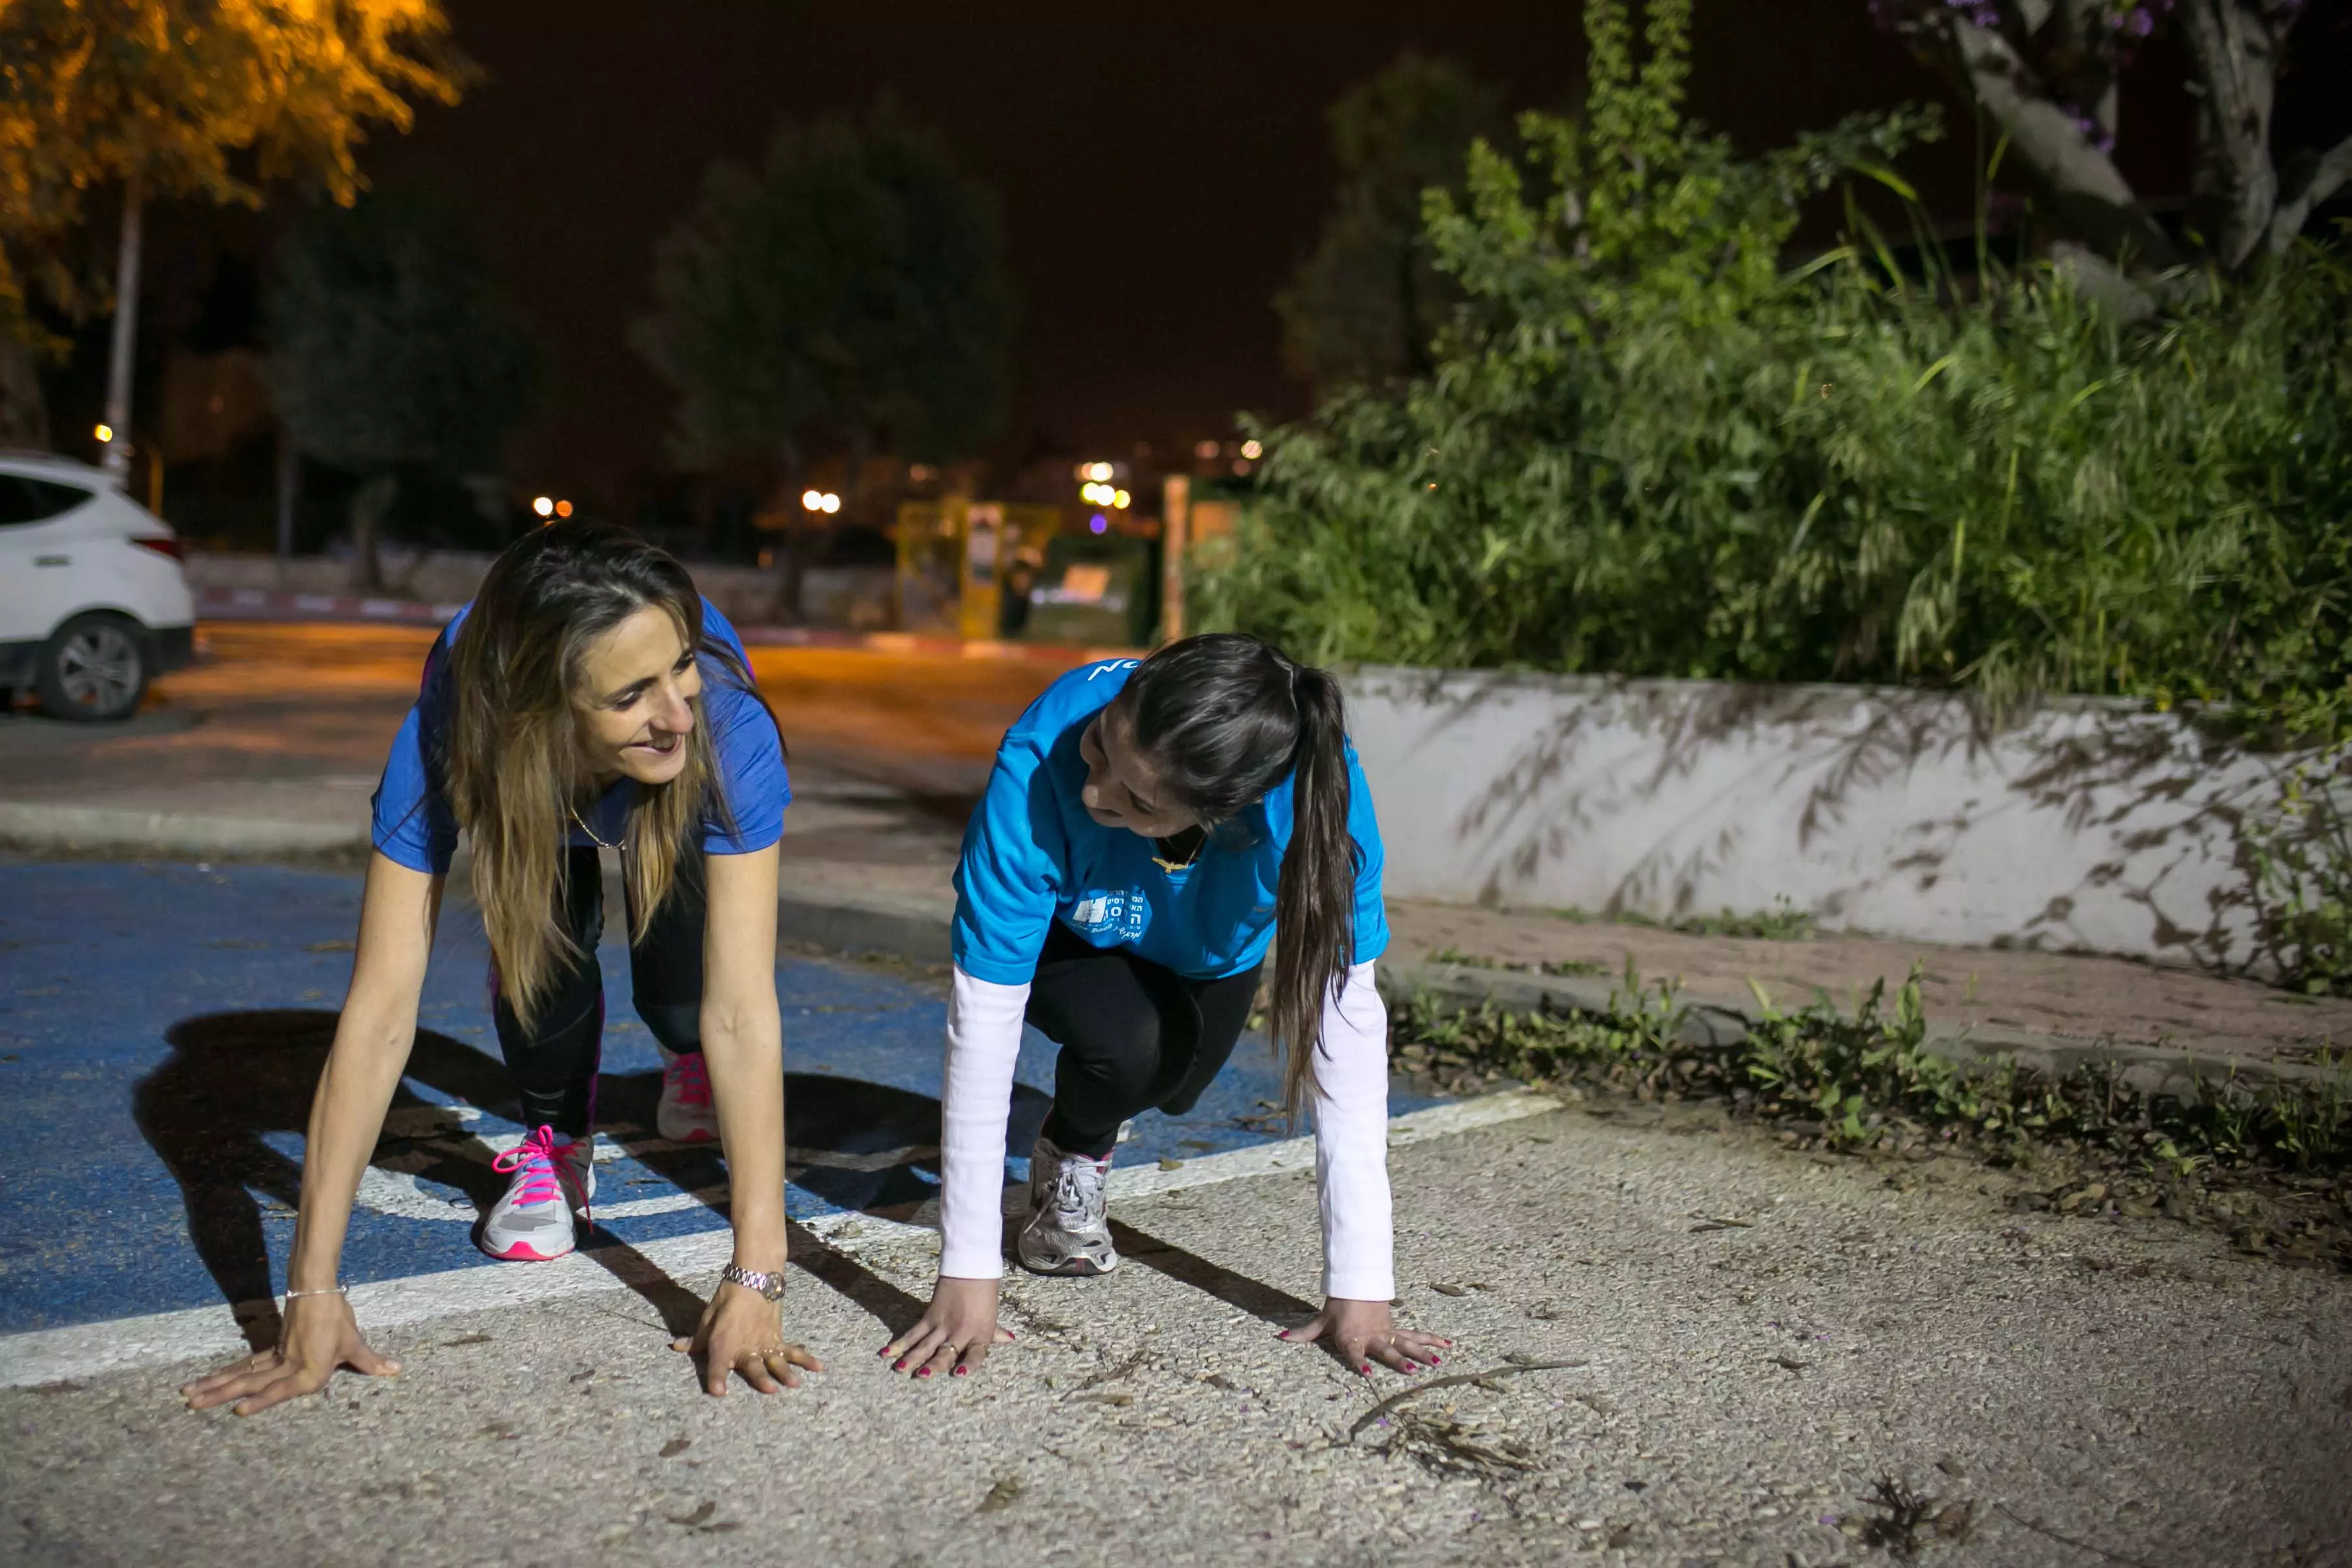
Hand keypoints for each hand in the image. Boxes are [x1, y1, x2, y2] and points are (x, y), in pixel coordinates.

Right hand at [181, 1293, 398, 1414]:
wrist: (319, 1290)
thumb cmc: (337, 1320)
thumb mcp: (353, 1343)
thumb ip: (370, 1361)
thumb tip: (396, 1370)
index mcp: (309, 1371)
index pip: (281, 1389)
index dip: (261, 1401)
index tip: (239, 1410)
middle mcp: (288, 1367)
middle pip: (250, 1382)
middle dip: (220, 1394)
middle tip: (191, 1403)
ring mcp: (275, 1359)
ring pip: (240, 1374)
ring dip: (214, 1385)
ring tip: (187, 1394)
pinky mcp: (269, 1351)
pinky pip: (244, 1366)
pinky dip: (224, 1375)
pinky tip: (205, 1382)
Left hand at [670, 1277, 822, 1396]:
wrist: (754, 1275)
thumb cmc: (727, 1297)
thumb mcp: (708, 1318)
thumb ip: (697, 1339)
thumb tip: (677, 1348)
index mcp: (724, 1342)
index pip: (718, 1364)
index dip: (716, 1378)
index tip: (718, 1393)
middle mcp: (746, 1345)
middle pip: (753, 1366)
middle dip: (761, 1379)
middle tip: (770, 1390)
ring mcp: (764, 1342)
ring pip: (776, 1361)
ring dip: (785, 1373)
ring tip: (794, 1384)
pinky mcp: (777, 1337)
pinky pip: (792, 1350)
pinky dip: (806, 1358)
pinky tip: (819, 1367)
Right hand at [880, 1275, 1013, 1379]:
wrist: (970, 1269)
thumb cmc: (984, 1294)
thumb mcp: (991, 1316)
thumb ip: (994, 1333)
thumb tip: (1008, 1340)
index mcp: (980, 1334)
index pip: (976, 1354)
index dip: (968, 1365)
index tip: (958, 1374)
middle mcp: (961, 1332)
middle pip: (945, 1352)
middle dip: (933, 1365)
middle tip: (921, 1376)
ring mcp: (943, 1324)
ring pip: (925, 1344)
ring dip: (912, 1357)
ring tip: (900, 1369)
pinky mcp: (929, 1316)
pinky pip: (914, 1332)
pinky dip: (900, 1343)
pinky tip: (887, 1352)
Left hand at [1281, 1297, 1450, 1376]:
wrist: (1354, 1283)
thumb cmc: (1337, 1306)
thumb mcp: (1320, 1321)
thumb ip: (1303, 1334)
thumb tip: (1280, 1339)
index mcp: (1351, 1338)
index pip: (1355, 1353)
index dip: (1360, 1363)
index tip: (1368, 1373)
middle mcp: (1371, 1337)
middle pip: (1387, 1350)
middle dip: (1399, 1360)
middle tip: (1412, 1370)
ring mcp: (1386, 1332)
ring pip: (1406, 1343)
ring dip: (1422, 1352)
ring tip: (1436, 1363)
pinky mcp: (1394, 1328)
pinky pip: (1415, 1334)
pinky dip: (1432, 1338)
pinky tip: (1447, 1344)